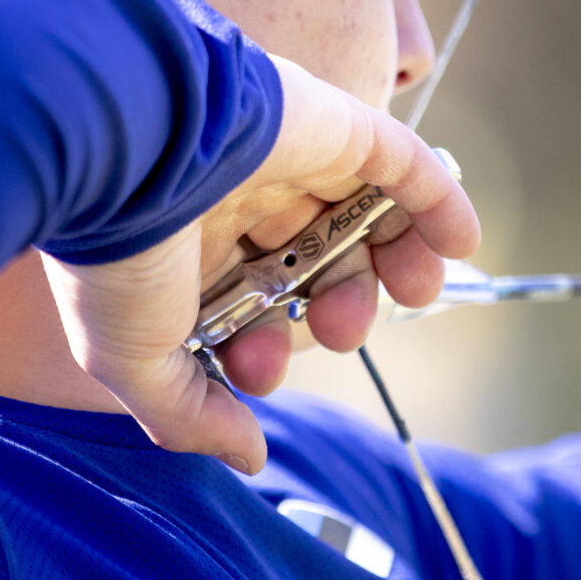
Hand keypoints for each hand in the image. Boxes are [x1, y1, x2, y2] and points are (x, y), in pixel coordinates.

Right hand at [42, 55, 477, 472]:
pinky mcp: (329, 123)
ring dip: (396, 262)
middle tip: (338, 336)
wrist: (122, 149)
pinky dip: (440, 199)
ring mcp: (286, 157)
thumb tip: (248, 456)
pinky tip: (464, 241)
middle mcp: (234, 198)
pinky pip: (401, 160)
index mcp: (180, 245)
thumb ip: (192, 415)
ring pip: (359, 214)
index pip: (245, 300)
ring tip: (413, 293)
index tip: (257, 374)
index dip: (264, 346)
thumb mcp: (137, 361)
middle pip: (310, 261)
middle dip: (336, 309)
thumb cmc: (115, 257)